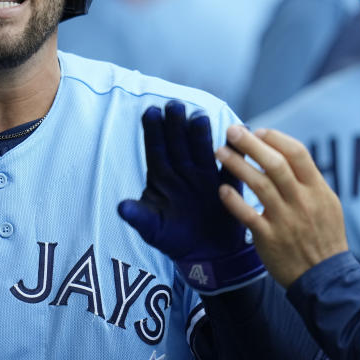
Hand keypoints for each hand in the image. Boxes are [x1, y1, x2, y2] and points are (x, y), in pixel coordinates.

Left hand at [118, 102, 264, 294]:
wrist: (205, 254)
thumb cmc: (172, 238)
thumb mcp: (152, 229)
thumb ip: (138, 216)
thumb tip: (120, 207)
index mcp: (161, 176)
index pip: (155, 148)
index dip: (153, 131)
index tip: (151, 112)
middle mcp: (183, 171)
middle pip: (178, 143)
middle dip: (175, 124)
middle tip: (174, 105)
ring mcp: (205, 177)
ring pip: (201, 150)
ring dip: (200, 134)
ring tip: (199, 116)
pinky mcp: (227, 186)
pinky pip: (231, 168)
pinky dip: (235, 155)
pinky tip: (238, 136)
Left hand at [217, 127, 348, 288]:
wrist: (325, 278)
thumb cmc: (324, 236)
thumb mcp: (327, 203)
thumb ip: (307, 180)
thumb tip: (283, 153)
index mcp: (318, 190)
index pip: (297, 153)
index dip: (275, 138)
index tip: (257, 131)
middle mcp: (302, 201)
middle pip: (275, 164)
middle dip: (251, 144)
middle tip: (232, 131)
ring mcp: (285, 220)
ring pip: (259, 184)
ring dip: (237, 165)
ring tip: (220, 152)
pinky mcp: (269, 238)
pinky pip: (248, 215)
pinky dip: (233, 201)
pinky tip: (222, 189)